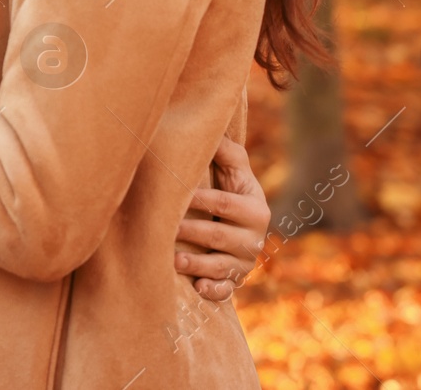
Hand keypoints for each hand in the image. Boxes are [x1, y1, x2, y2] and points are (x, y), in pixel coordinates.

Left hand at [174, 135, 270, 300]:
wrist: (238, 224)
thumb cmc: (229, 189)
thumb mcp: (234, 169)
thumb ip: (227, 152)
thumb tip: (213, 128)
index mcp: (254, 208)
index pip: (225, 203)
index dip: (201, 199)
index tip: (177, 195)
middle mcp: (254, 238)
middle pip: (220, 236)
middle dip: (193, 232)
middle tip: (166, 230)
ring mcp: (245, 262)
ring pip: (222, 266)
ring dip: (198, 264)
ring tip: (174, 260)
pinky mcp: (235, 281)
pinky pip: (227, 290)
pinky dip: (214, 290)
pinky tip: (198, 287)